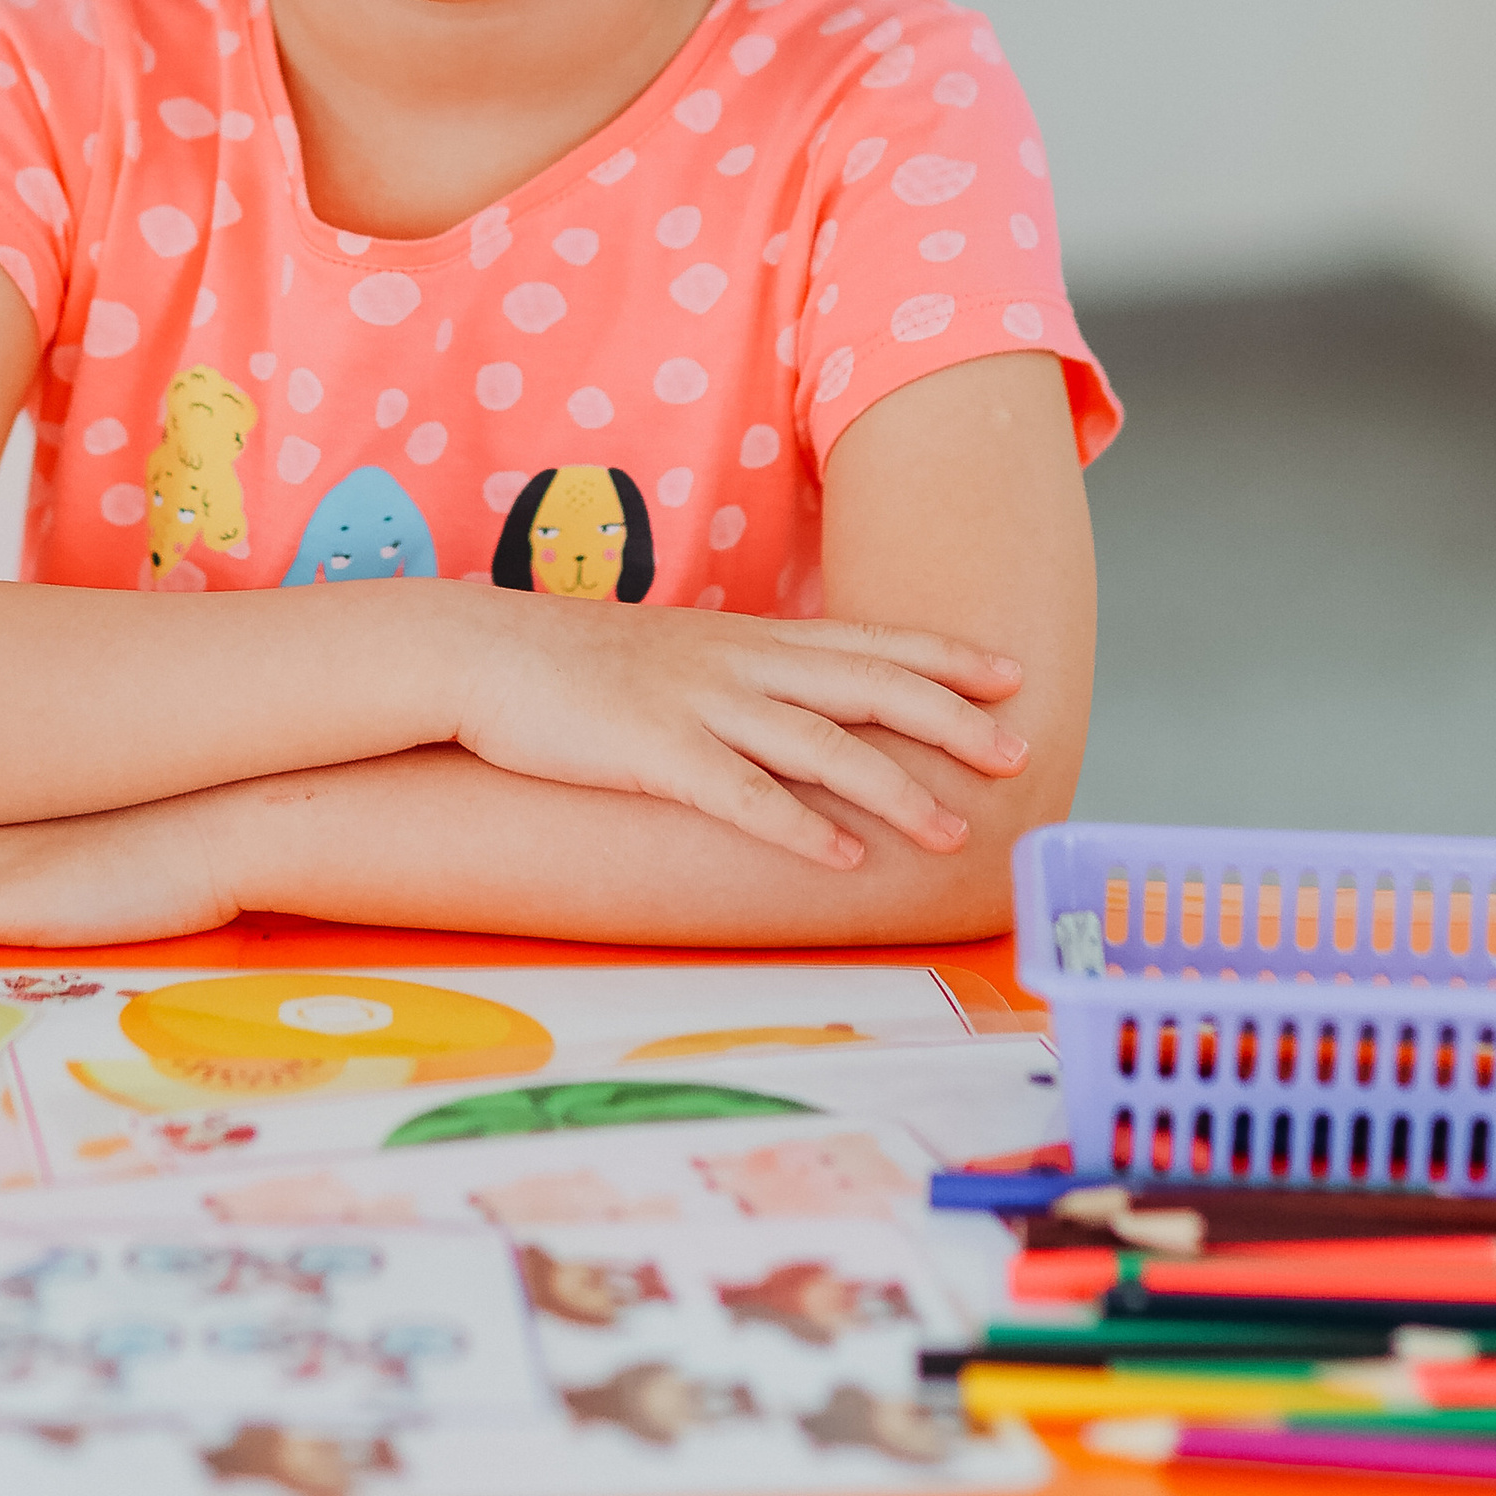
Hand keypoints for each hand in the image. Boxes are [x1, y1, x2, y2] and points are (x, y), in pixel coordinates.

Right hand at [442, 594, 1028, 871]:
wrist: (479, 652)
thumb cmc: (573, 665)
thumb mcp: (673, 656)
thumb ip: (737, 677)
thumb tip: (794, 710)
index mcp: (743, 638)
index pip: (863, 640)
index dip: (941, 655)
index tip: (1008, 672)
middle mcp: (735, 663)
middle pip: (865, 685)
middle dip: (948, 718)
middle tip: (1015, 751)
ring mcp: (696, 704)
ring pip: (818, 744)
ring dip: (892, 789)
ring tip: (951, 828)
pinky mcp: (651, 751)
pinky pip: (739, 795)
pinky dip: (797, 827)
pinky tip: (842, 857)